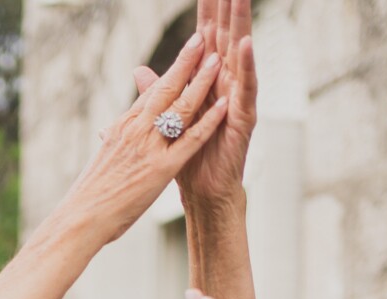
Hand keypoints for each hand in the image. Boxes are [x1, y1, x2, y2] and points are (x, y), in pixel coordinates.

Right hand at [60, 29, 228, 245]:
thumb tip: (107, 132)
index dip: (169, 72)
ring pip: (181, 106)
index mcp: (122, 126)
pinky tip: (223, 104)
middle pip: (165, 88)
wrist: (81, 217)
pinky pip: (190, 139)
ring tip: (217, 60)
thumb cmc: (90, 195)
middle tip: (201, 40)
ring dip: (201, 81)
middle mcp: (136, 129)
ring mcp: (149, 147)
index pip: (150, 93)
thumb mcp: (102, 159)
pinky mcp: (162, 168)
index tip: (182, 55)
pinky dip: (208, 120)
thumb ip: (111, 141)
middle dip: (185, 62)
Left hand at [136, 0, 255, 208]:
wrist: (203, 192)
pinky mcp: (244, 118)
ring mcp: (237, 99)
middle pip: (225, 36)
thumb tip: (139, 71)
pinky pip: (246, 88)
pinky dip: (246, 66)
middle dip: (227, 7)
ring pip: (239, 55)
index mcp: (206, 81)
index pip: (205, 37)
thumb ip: (158, 91)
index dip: (205, 10)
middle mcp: (225, 84)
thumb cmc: (190, 157)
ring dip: (240, 25)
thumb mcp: (168, 118)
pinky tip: (246, 45)